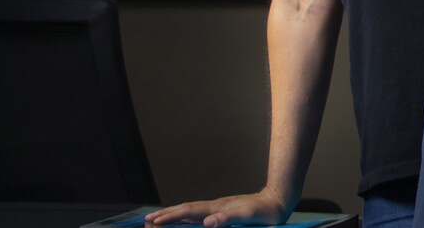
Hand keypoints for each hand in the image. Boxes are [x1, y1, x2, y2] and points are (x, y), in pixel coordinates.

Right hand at [145, 191, 290, 226]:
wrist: (277, 201)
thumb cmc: (264, 211)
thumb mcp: (247, 216)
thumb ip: (227, 219)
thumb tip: (207, 222)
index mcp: (217, 208)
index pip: (188, 212)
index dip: (171, 217)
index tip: (154, 221)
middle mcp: (215, 207)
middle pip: (185, 210)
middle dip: (166, 215)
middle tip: (147, 221)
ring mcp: (218, 209)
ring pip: (191, 212)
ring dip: (174, 216)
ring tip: (159, 219)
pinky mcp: (223, 212)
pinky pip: (199, 216)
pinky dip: (187, 218)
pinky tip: (184, 221)